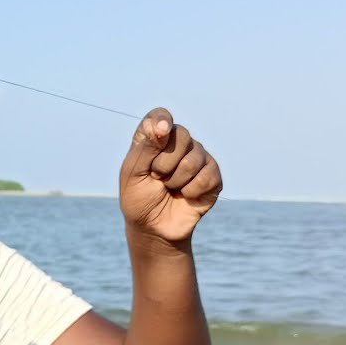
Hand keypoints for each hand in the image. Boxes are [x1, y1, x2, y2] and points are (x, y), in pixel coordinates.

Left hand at [118, 108, 221, 243]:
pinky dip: (191, 191)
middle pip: (181, 135)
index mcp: (154, 139)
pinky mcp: (212, 175)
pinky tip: (185, 196)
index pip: (160, 115)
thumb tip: (164, 125)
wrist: (154, 228)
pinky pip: (207, 175)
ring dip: (176, 181)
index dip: (161, 121)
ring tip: (170, 189)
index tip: (159, 132)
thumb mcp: (132, 174)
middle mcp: (178, 144)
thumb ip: (145, 147)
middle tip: (157, 178)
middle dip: (164, 163)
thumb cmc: (138, 199)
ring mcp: (198, 158)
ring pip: (194, 158)